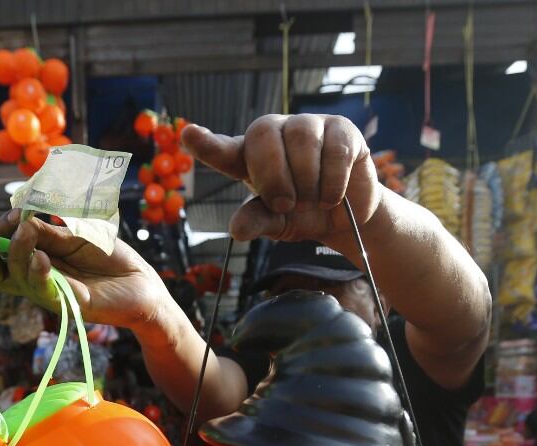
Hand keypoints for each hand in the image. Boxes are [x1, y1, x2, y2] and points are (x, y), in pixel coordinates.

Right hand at [0, 212, 172, 334]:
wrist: (141, 281)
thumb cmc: (108, 257)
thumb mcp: (75, 234)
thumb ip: (49, 230)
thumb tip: (21, 222)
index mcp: (35, 260)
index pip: (2, 253)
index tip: (12, 215)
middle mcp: (36, 280)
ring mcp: (50, 294)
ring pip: (16, 280)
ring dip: (16, 253)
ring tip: (25, 232)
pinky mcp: (68, 305)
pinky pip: (44, 291)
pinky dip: (38, 273)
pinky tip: (40, 258)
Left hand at [181, 114, 380, 243]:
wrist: (348, 219)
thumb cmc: (303, 215)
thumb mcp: (276, 224)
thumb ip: (257, 222)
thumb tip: (237, 230)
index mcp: (251, 157)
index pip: (223, 149)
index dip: (206, 143)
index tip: (188, 135)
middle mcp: (276, 134)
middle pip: (262, 134)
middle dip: (273, 174)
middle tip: (286, 204)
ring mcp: (309, 126)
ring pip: (300, 137)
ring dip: (307, 178)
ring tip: (314, 199)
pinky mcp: (341, 129)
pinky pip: (334, 148)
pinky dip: (333, 180)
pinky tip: (333, 196)